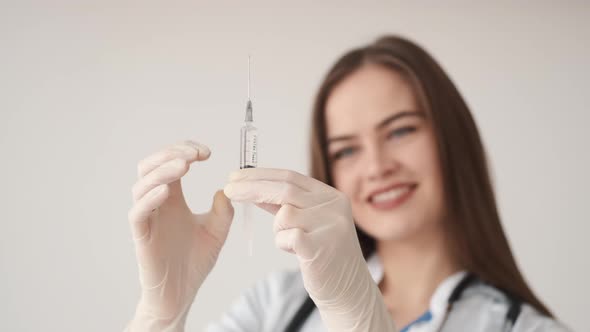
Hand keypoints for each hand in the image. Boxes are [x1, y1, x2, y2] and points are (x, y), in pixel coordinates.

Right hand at [126, 140, 233, 330]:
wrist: (182, 293)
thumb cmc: (194, 261)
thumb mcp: (217, 232)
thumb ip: (223, 212)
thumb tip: (226, 190)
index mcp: (173, 199)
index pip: (170, 162)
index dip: (184, 150)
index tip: (206, 152)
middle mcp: (157, 204)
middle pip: (151, 166)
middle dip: (171, 153)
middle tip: (194, 153)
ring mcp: (148, 219)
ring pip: (142, 185)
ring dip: (162, 171)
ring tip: (184, 165)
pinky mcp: (142, 237)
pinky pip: (138, 213)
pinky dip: (150, 198)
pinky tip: (167, 190)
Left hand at [224, 168, 394, 331]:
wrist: (348, 289)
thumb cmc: (323, 253)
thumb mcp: (308, 221)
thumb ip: (285, 204)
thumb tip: (252, 186)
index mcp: (330, 196)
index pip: (290, 177)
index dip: (260, 175)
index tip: (236, 176)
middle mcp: (333, 206)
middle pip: (284, 189)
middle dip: (252, 188)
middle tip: (228, 189)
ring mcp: (330, 226)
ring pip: (284, 216)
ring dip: (278, 229)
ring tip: (292, 242)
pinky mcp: (321, 247)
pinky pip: (286, 237)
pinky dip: (283, 243)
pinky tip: (295, 251)